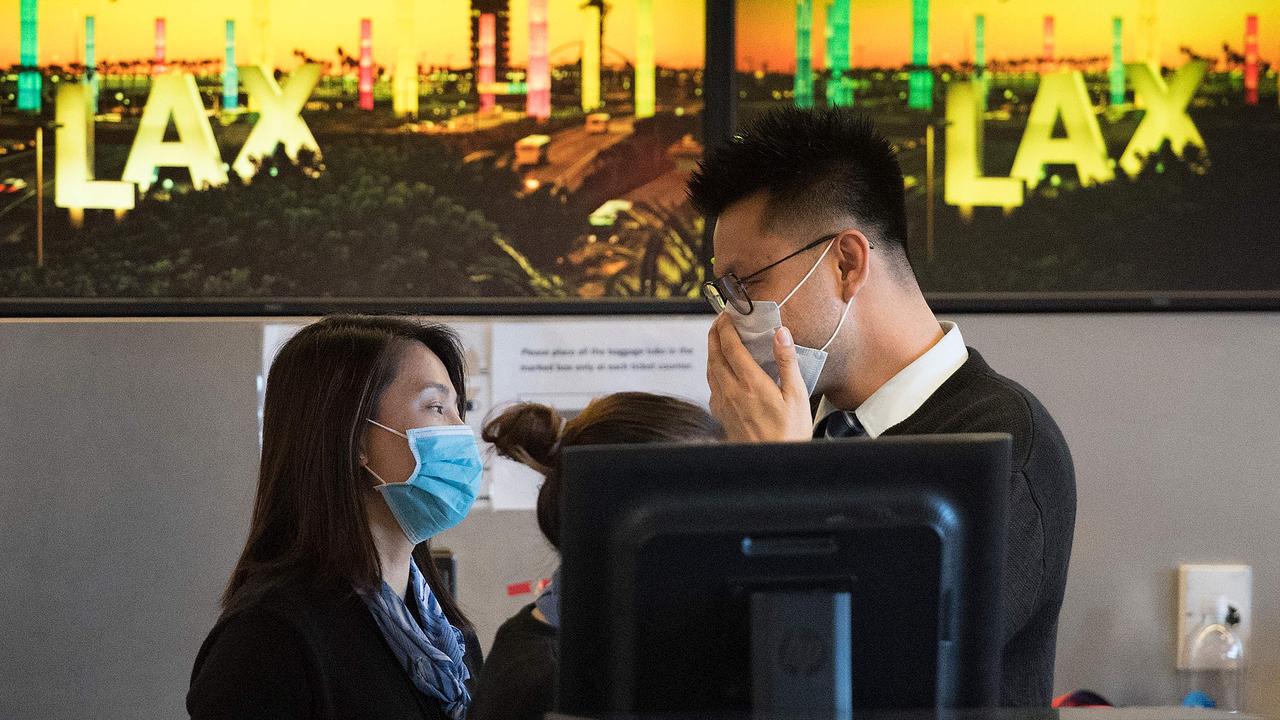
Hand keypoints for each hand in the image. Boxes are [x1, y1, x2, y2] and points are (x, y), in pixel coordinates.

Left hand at [706, 313, 813, 441]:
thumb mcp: (797, 395)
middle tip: (719, 321)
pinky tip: (721, 371)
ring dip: (712, 351)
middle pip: (714, 355)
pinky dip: (713, 371)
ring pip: (710, 370)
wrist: (773, 462)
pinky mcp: (722, 415)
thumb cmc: (789, 433)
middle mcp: (732, 392)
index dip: (726, 327)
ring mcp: (724, 404)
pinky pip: (711, 386)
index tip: (728, 315)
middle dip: (714, 334)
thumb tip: (781, 334)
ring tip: (718, 340)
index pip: (730, 347)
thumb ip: (787, 362)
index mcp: (751, 384)